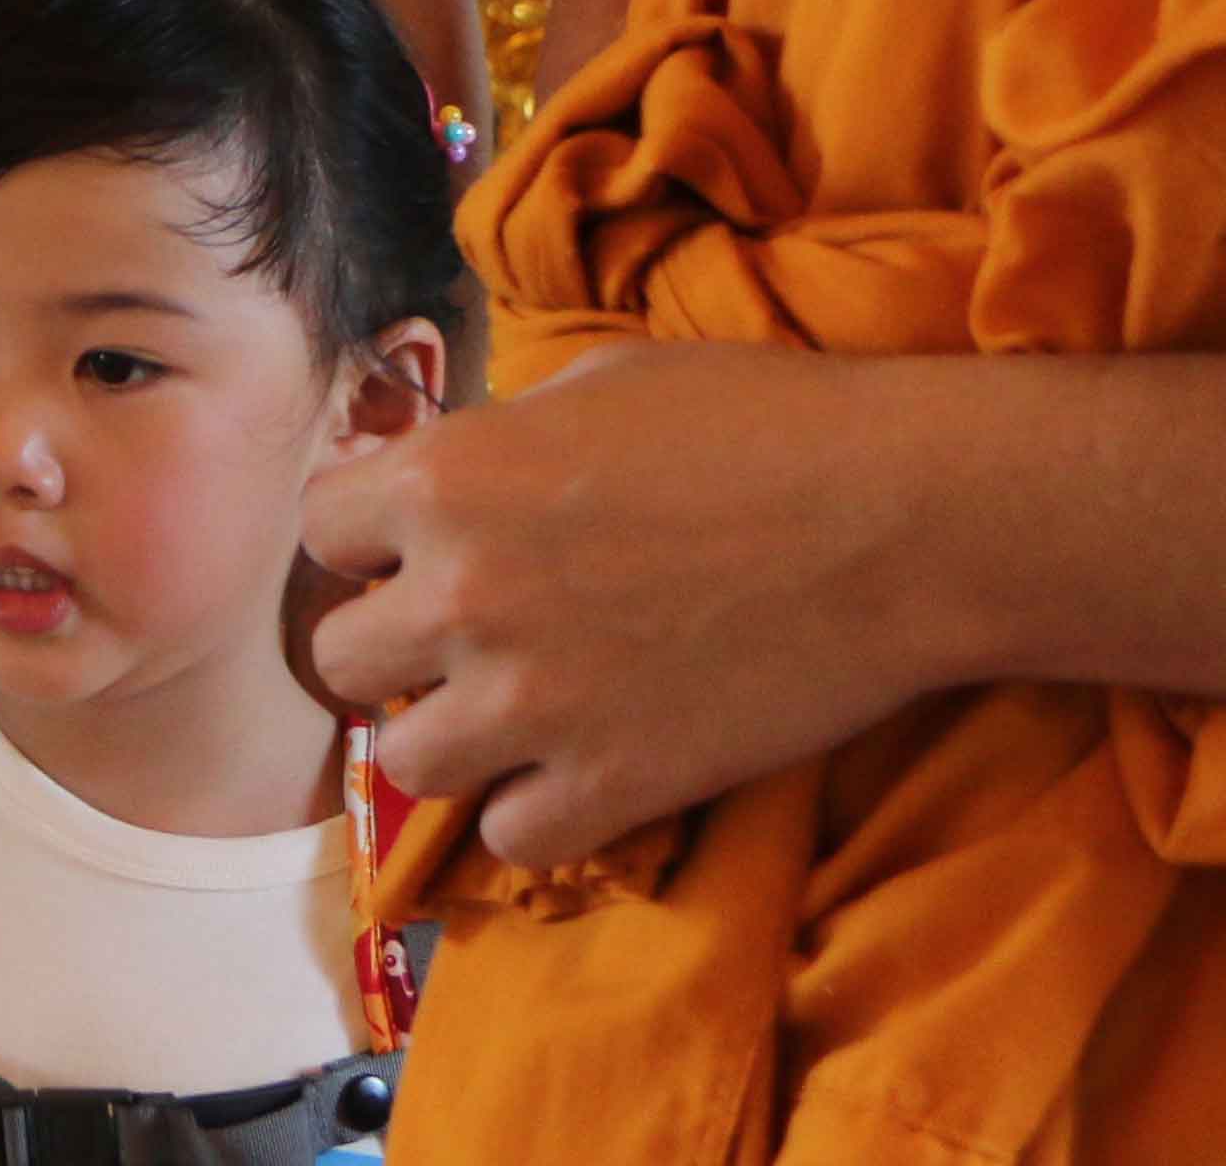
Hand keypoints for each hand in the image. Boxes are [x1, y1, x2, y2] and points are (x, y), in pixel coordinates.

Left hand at [300, 339, 947, 865]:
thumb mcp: (596, 386)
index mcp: (447, 479)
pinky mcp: (617, 783)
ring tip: (508, 715)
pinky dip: (535, 814)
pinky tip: (576, 773)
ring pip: (404, 764)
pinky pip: (511, 839)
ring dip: (448, 741)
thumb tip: (454, 478)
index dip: (368, 539)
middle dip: (393, 646)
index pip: (321, 529)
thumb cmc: (765, 421)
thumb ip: (499, 442)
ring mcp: (534, 700)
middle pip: (340, 658)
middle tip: (457, 640)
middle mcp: (464, 593)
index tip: (414, 549)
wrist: (904, 518)